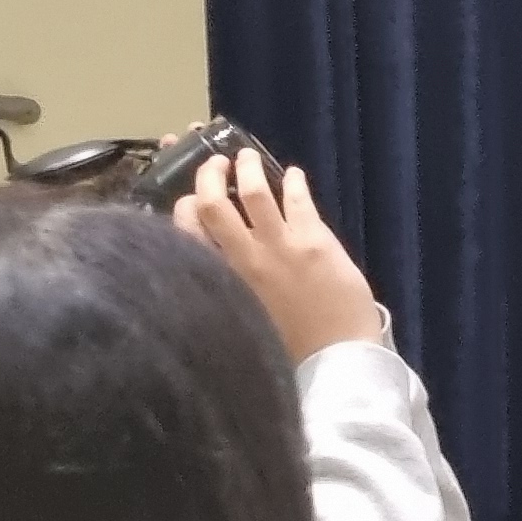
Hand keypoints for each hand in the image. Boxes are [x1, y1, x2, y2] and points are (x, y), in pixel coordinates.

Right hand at [175, 150, 380, 361]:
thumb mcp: (239, 321)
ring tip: (246, 157)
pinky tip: (294, 174)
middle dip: (210, 175)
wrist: (336, 363)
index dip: (185, 205)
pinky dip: (294, 181)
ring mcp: (280, 247)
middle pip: (213, 202)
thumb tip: (212, 263)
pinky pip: (299, 200)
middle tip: (215, 163)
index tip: (189, 196)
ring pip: (254, 192)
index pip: (186, 230)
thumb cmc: (286, 352)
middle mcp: (244, 259)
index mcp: (221, 280)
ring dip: (248, 168)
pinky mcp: (315, 242)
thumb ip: (224, 288)